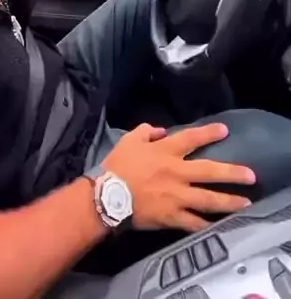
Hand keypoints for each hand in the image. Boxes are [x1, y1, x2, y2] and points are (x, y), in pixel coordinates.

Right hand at [103, 122, 255, 232]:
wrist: (108, 197)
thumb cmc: (118, 166)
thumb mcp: (129, 140)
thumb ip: (146, 131)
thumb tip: (160, 130)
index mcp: (166, 152)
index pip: (191, 138)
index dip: (209, 133)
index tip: (225, 130)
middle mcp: (176, 173)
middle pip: (209, 171)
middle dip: (232, 173)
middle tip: (251, 175)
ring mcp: (176, 196)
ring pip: (208, 199)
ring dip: (229, 201)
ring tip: (245, 203)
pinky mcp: (172, 216)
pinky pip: (194, 223)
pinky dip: (207, 225)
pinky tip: (220, 227)